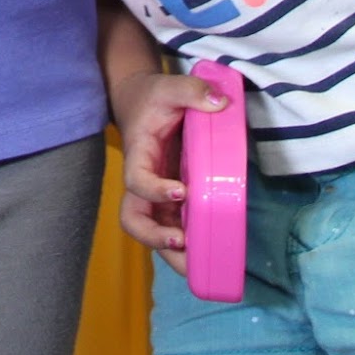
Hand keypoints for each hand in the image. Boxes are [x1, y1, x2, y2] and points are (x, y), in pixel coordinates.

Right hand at [112, 66, 228, 274]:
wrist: (139, 102)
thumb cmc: (153, 97)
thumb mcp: (170, 86)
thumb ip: (193, 91)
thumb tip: (221, 103)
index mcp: (139, 155)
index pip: (136, 179)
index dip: (154, 190)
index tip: (181, 191)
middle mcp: (143, 181)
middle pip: (134, 218)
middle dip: (154, 236)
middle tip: (181, 241)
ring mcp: (155, 195)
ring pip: (153, 231)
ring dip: (172, 253)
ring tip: (198, 268)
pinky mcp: (170, 200)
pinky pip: (174, 227)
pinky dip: (187, 246)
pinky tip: (209, 256)